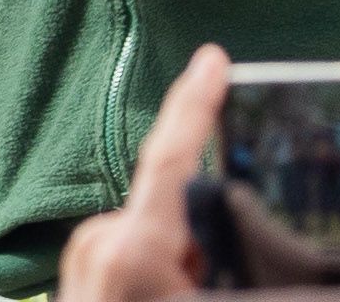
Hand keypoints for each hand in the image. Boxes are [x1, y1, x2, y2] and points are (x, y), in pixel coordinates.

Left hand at [55, 43, 229, 301]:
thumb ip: (239, 271)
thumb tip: (260, 251)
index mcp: (133, 250)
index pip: (171, 160)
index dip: (195, 106)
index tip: (212, 60)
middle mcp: (100, 244)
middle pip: (171, 208)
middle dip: (205, 228)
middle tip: (208, 280)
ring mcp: (83, 259)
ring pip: (156, 234)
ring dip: (183, 258)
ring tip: (187, 294)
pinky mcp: (80, 274)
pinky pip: (134, 252)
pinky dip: (160, 269)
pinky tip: (169, 295)